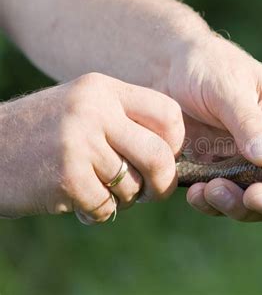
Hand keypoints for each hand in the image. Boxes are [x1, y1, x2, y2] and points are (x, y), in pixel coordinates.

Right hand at [0, 73, 183, 223]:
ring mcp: (79, 142)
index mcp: (104, 89)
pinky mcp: (66, 176)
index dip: (176, 142)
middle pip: (159, 155)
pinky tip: (75, 199)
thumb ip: (125, 123)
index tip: (167, 157)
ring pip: (131, 186)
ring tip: (94, 188)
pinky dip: (96, 211)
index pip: (168, 113)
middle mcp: (95, 110)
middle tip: (153, 192)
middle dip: (162, 182)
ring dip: (120, 198)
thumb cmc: (44, 134)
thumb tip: (173, 156)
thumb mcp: (84, 109)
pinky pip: (106, 206)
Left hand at [163, 34, 261, 221]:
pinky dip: (213, 205)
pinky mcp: (222, 175)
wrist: (168, 70)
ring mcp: (250, 166)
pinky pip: (225, 201)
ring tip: (212, 191)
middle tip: (252, 197)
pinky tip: (196, 194)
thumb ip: (250, 122)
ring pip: (259, 204)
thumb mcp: (230, 88)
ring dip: (240, 208)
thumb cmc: (209, 65)